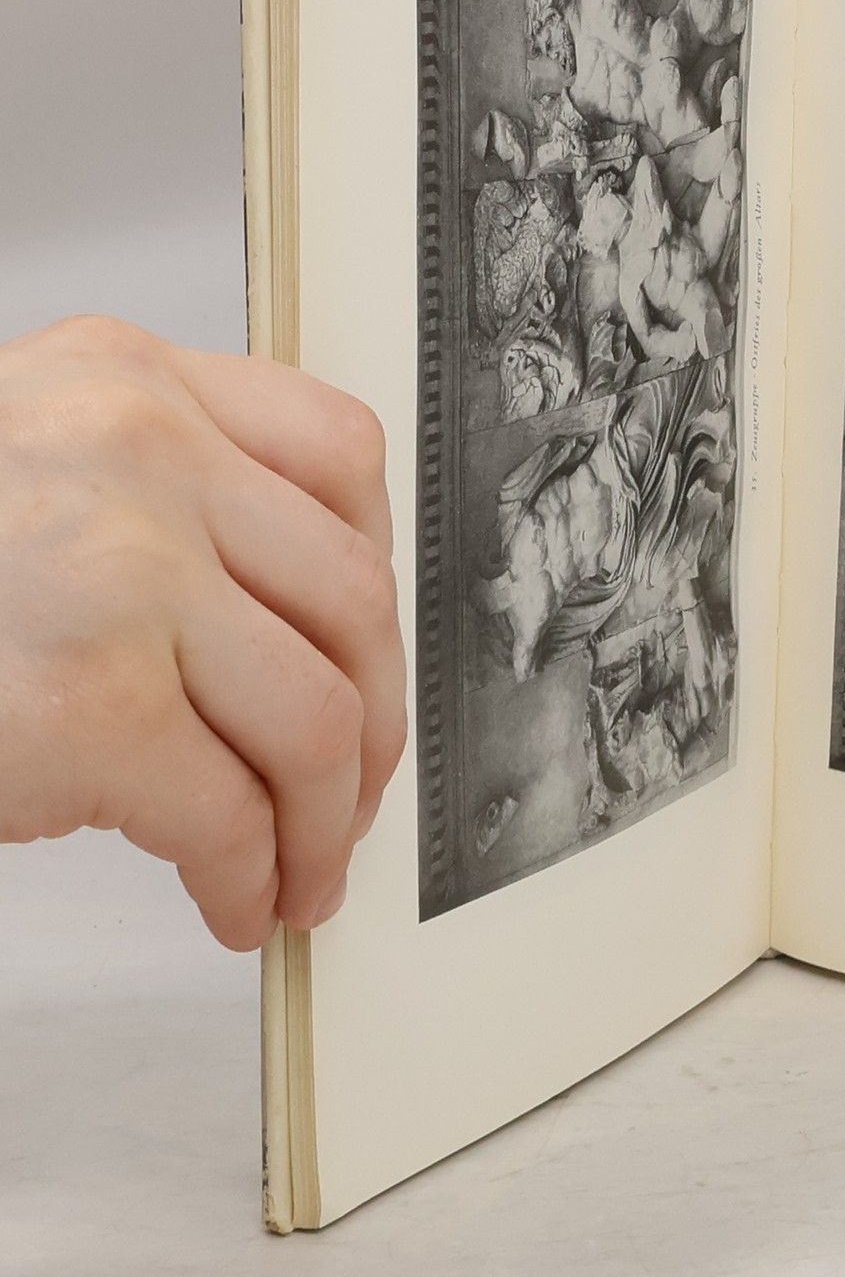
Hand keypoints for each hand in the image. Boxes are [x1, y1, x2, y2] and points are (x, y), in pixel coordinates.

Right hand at [0, 319, 405, 949]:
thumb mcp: (26, 454)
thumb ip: (154, 488)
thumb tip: (296, 621)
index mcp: (127, 376)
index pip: (341, 455)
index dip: (378, 577)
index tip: (370, 652)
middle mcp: (140, 452)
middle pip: (353, 598)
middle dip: (373, 721)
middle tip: (352, 792)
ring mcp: (120, 575)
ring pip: (319, 713)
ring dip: (325, 820)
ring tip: (300, 871)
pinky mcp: (88, 709)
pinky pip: (232, 813)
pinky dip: (250, 876)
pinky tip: (233, 900)